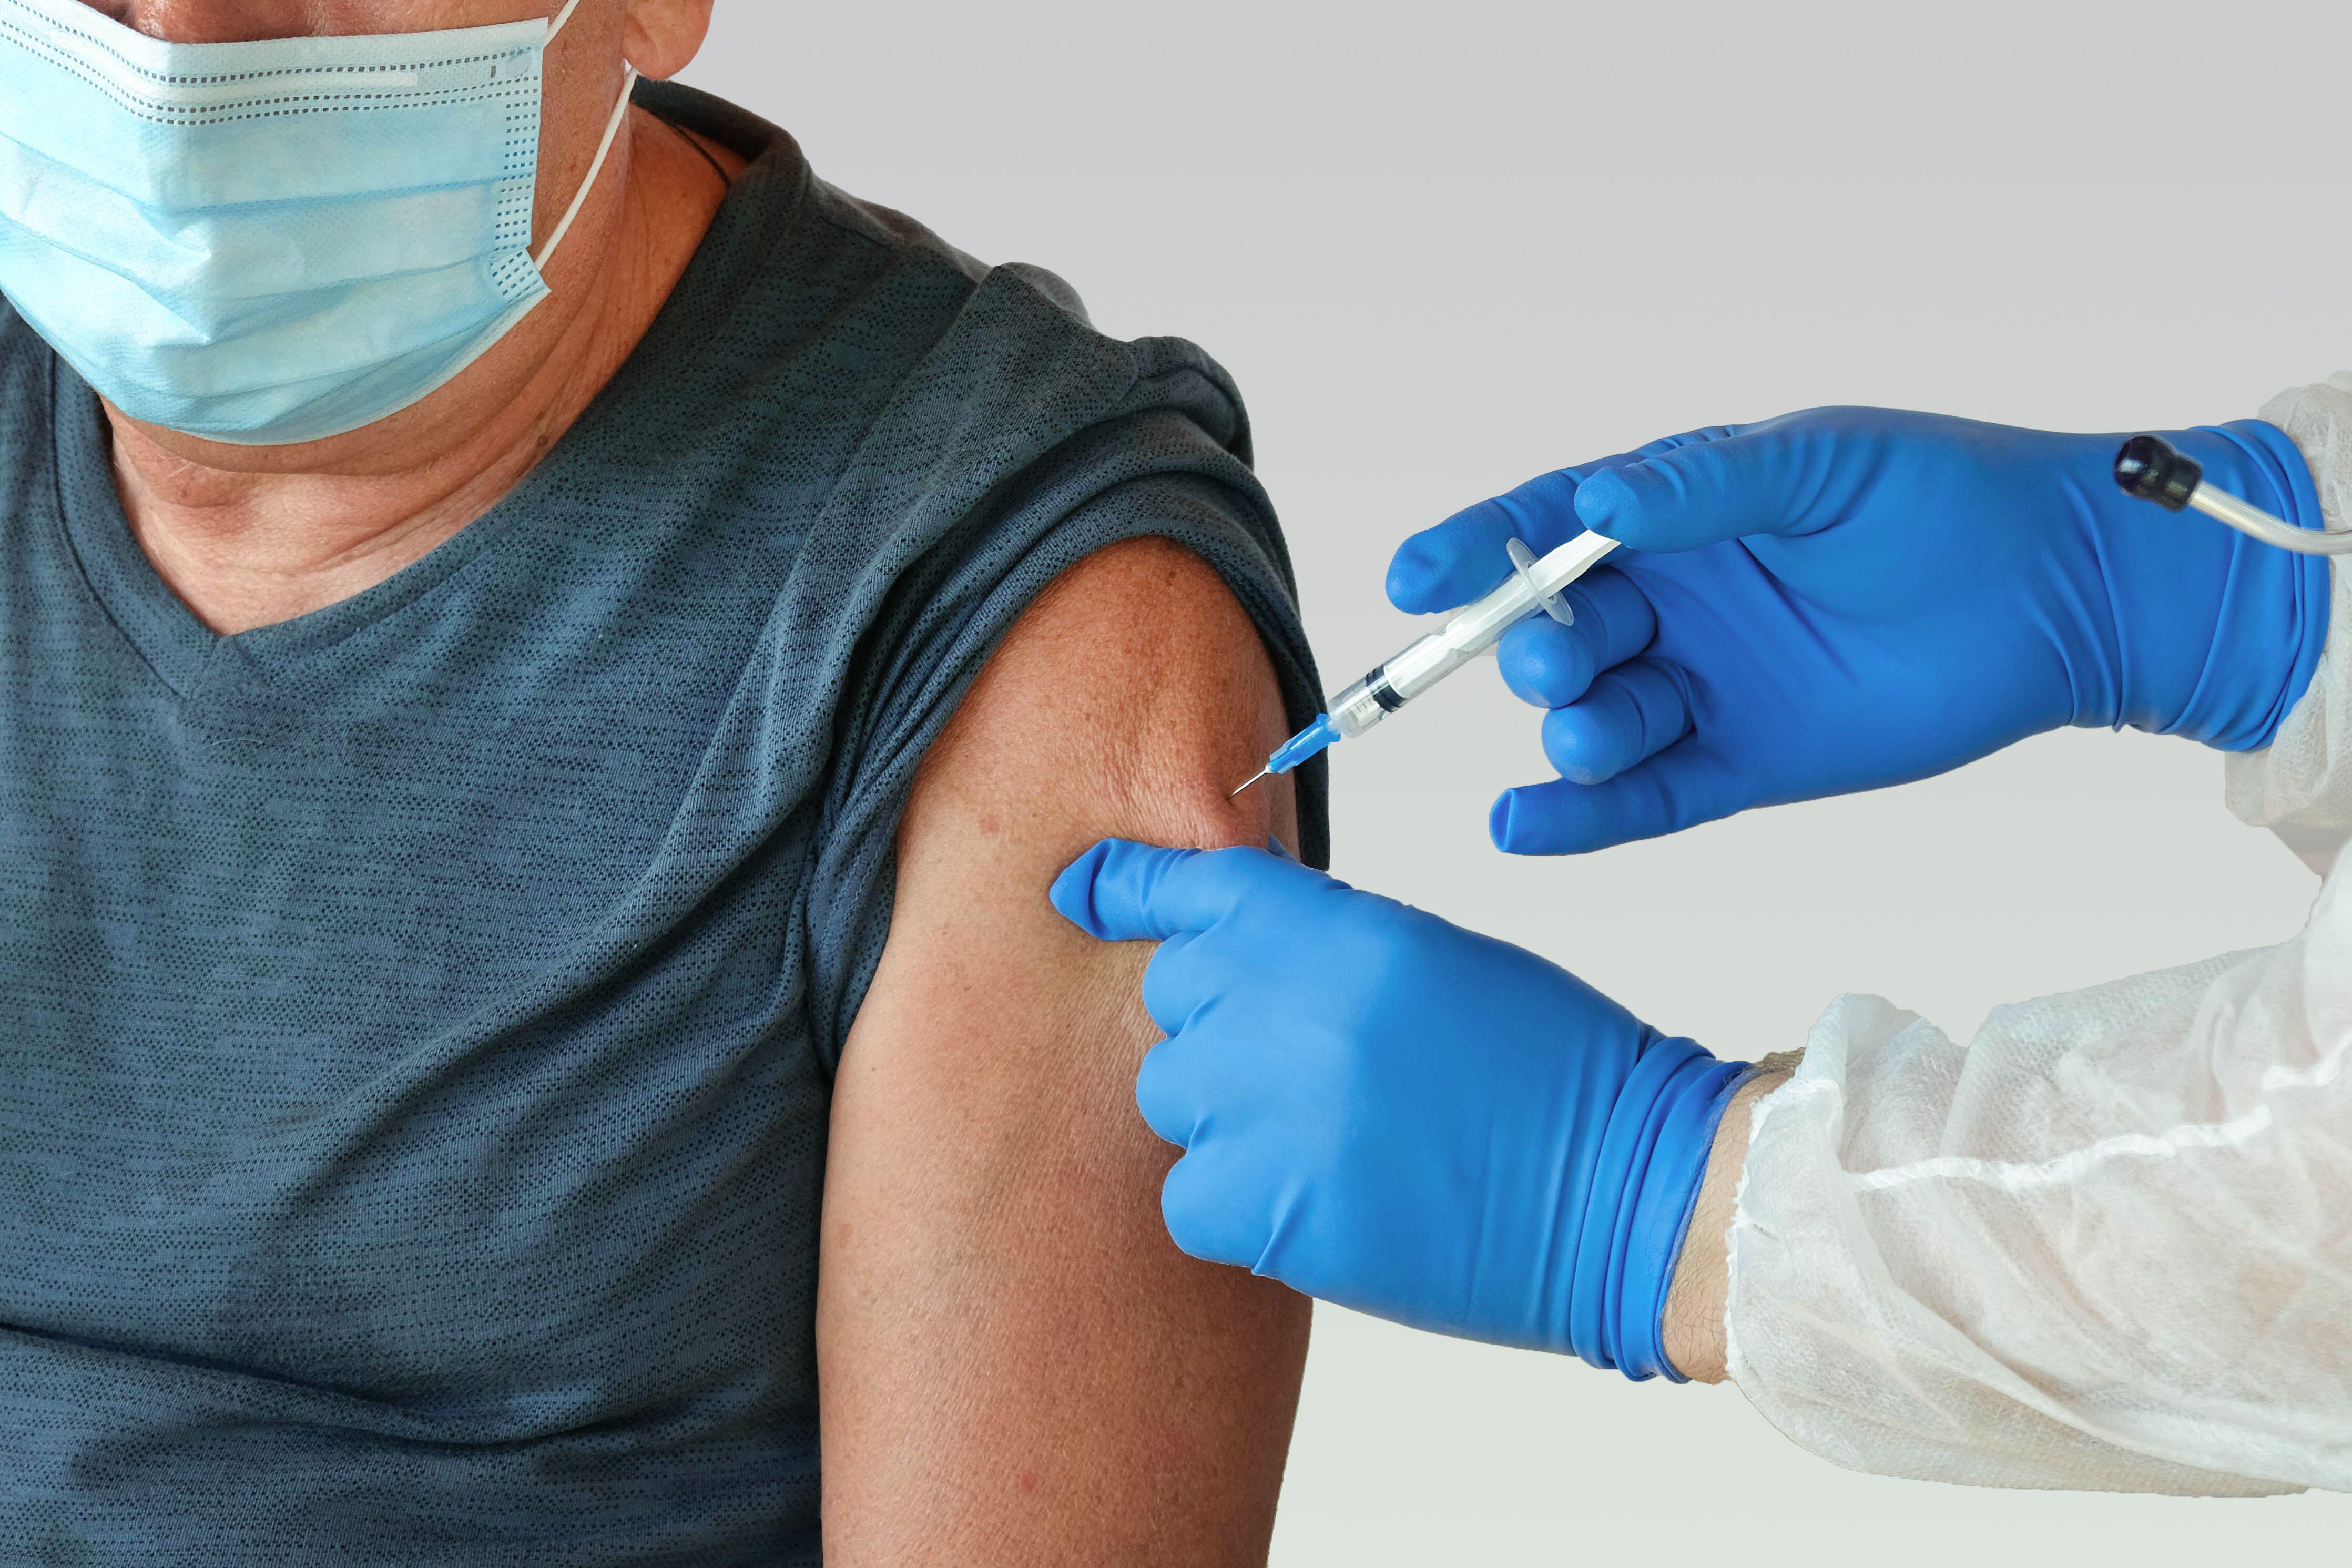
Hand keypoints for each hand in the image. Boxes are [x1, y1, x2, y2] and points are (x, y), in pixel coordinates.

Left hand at [1050, 839, 1746, 1377]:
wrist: (1627, 1193)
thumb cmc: (1545, 1070)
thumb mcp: (1434, 961)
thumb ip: (1321, 945)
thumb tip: (1227, 957)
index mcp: (1345, 936)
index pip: (1197, 890)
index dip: (1128, 888)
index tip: (1080, 889)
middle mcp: (1293, 1015)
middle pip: (1174, 994)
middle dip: (1220, 1022)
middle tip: (1308, 1065)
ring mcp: (1274, 1119)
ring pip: (1171, 1096)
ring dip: (1224, 1114)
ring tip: (1328, 1139)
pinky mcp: (1270, 1218)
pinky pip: (1186, 1196)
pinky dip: (1232, 1203)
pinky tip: (1315, 1200)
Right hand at [1386, 410, 2331, 853]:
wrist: (2062, 594)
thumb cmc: (1945, 499)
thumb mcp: (1820, 465)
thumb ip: (1702, 487)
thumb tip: (1592, 505)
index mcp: (1673, 518)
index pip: (1542, 532)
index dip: (1471, 551)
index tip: (1412, 577)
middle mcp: (1671, 607)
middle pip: (1554, 636)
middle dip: (1532, 651)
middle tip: (1553, 661)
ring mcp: (1701, 692)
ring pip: (1592, 724)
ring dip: (1569, 732)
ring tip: (1592, 732)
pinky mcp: (1740, 768)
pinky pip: (1638, 803)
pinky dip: (1576, 821)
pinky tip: (1521, 826)